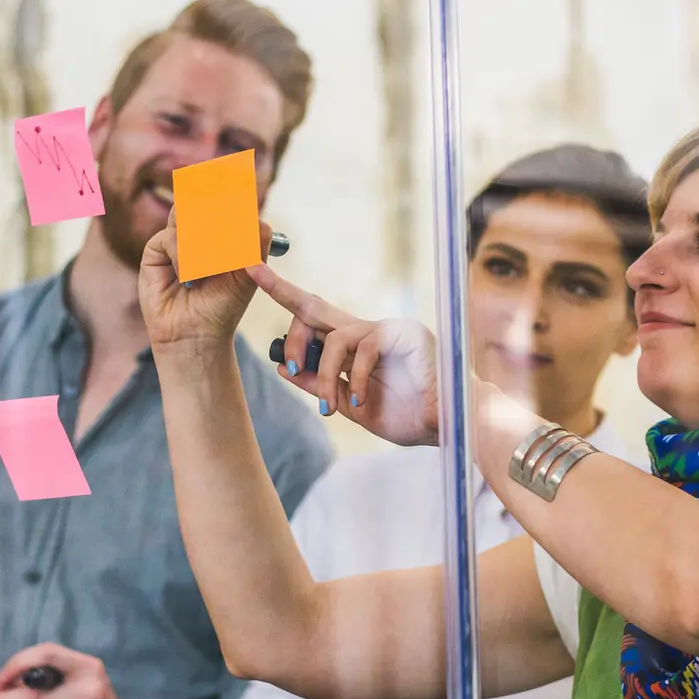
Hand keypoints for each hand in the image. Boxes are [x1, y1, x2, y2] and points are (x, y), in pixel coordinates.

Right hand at [137, 209, 273, 352]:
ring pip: (186, 216)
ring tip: (209, 266)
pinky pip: (170, 237)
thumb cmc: (224, 305)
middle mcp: (196, 232)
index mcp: (219, 233)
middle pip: (201, 202)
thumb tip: (259, 217)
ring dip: (201, 239)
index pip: (222, 202)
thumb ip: (256, 243)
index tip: (238, 192)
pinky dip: (183, 256)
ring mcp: (175, 239)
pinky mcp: (155, 250)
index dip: (228, 195)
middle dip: (215, 214)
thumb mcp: (248, 273)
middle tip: (225, 230)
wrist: (198, 333)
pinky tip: (188, 277)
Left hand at [248, 262, 440, 447]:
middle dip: (283, 295)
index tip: (252, 271)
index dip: (283, 294)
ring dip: (325, 376)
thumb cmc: (406, 416)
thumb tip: (284, 366)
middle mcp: (367, 329)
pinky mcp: (403, 333)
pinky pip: (363, 349)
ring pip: (335, 338)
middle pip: (316, 308)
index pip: (314, 316)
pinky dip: (355, 378)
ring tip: (331, 407)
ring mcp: (386, 328)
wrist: (447, 426)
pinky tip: (358, 400)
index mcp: (355, 344)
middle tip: (264, 305)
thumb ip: (320, 385)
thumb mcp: (350, 404)